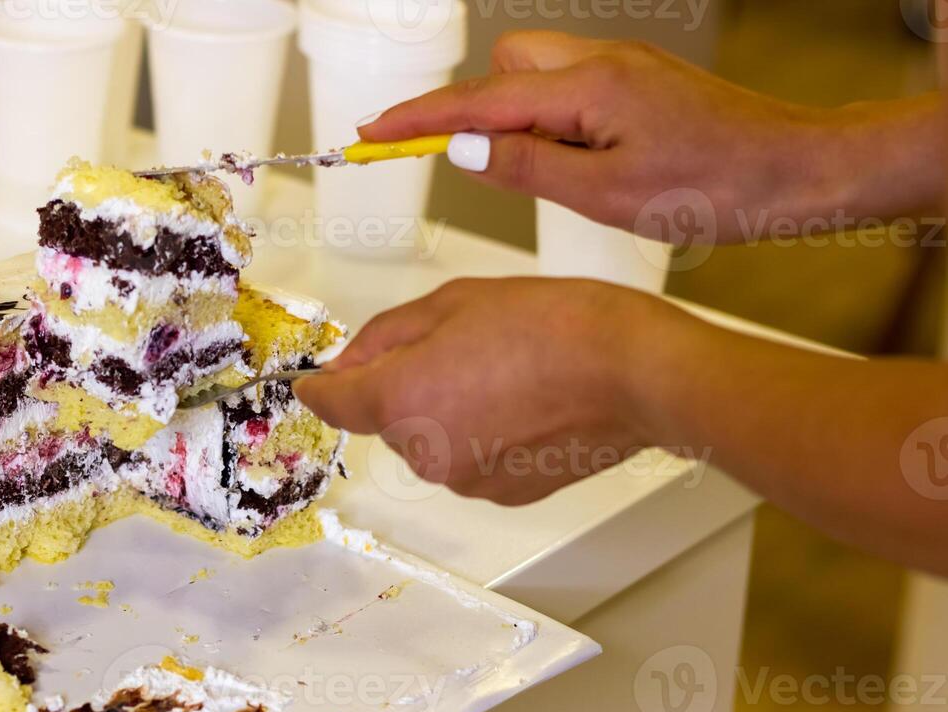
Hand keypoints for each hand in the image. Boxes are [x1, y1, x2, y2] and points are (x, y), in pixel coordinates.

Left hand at [295, 277, 696, 505]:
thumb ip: (389, 333)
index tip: (316, 382)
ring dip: (449, 411)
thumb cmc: (557, 327)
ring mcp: (465, 480)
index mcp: (401, 399)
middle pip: (389, 419)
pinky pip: (472, 459)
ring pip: (432, 441)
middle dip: (407, 385)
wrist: (634, 373)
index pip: (332, 403)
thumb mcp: (455, 301)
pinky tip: (525, 402)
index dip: (322, 387)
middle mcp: (425, 452)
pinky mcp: (504, 494)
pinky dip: (485, 435)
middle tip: (461, 345)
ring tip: (506, 371)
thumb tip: (353, 360)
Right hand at [360, 31, 942, 240]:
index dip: (417, 120)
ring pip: (537, 77)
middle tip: (473, 167)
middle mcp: (600, 65)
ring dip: (517, 118)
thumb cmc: (713, 187)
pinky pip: (570, 90)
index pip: (476, 103)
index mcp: (585, 90)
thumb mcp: (606, 194)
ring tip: (543, 177)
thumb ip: (527, 168)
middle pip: (504, 69)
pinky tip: (577, 165)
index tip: (369, 133)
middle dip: (476, 111)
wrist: (794, 172)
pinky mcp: (639, 85)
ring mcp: (622, 70)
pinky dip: (550, 122)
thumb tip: (464, 152)